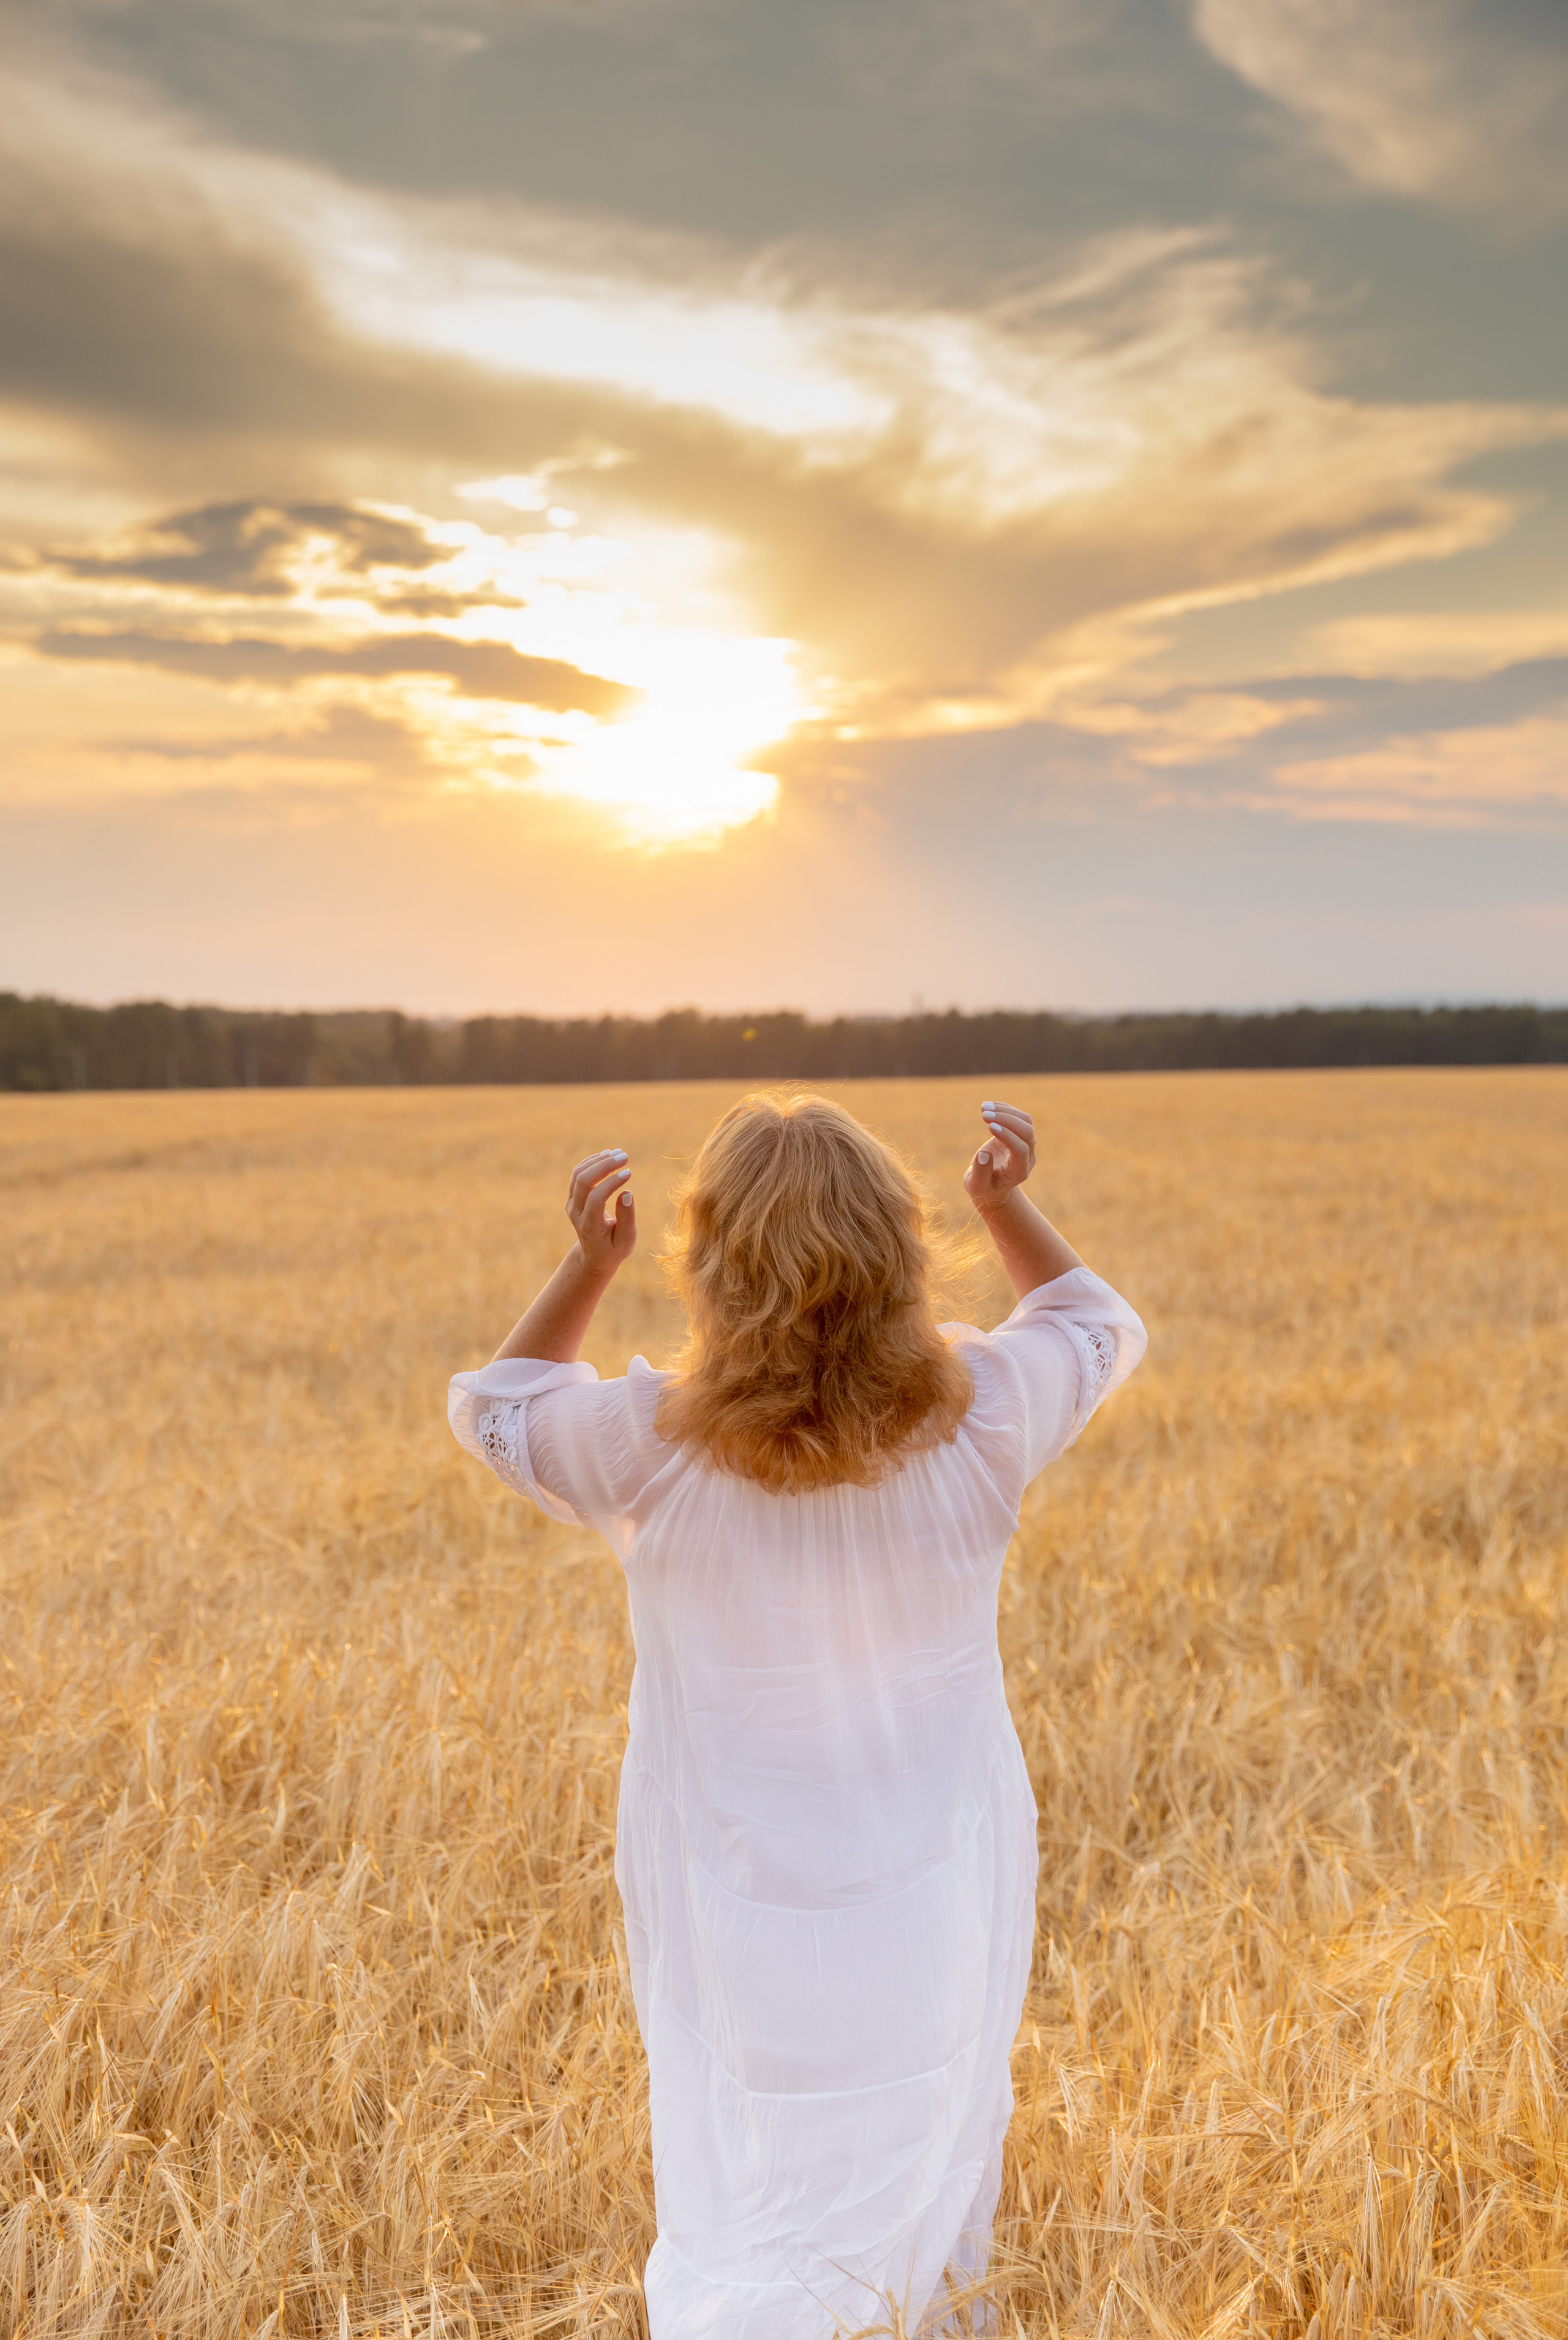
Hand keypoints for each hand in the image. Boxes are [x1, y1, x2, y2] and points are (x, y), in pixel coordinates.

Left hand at [566, 1147, 636, 1275]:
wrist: (595, 1255)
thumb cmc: (614, 1249)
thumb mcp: (626, 1240)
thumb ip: (627, 1218)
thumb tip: (626, 1192)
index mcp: (589, 1226)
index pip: (596, 1198)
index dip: (611, 1183)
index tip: (629, 1173)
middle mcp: (575, 1213)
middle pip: (583, 1181)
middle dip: (604, 1165)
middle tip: (625, 1157)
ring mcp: (571, 1204)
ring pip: (578, 1174)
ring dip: (598, 1160)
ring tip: (619, 1154)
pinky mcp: (572, 1197)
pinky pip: (578, 1173)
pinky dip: (592, 1162)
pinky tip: (607, 1156)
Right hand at [963, 1099, 1036, 1214]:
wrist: (992, 1187)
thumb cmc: (983, 1189)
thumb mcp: (976, 1186)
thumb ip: (980, 1173)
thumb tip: (984, 1153)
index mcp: (1019, 1172)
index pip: (1020, 1150)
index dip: (1008, 1136)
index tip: (989, 1126)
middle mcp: (1027, 1157)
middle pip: (1026, 1132)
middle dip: (1007, 1120)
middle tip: (984, 1114)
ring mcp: (1025, 1144)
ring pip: (1025, 1121)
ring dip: (1006, 1111)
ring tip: (983, 1107)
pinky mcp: (1018, 1135)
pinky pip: (1017, 1117)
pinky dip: (1004, 1109)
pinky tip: (987, 1106)